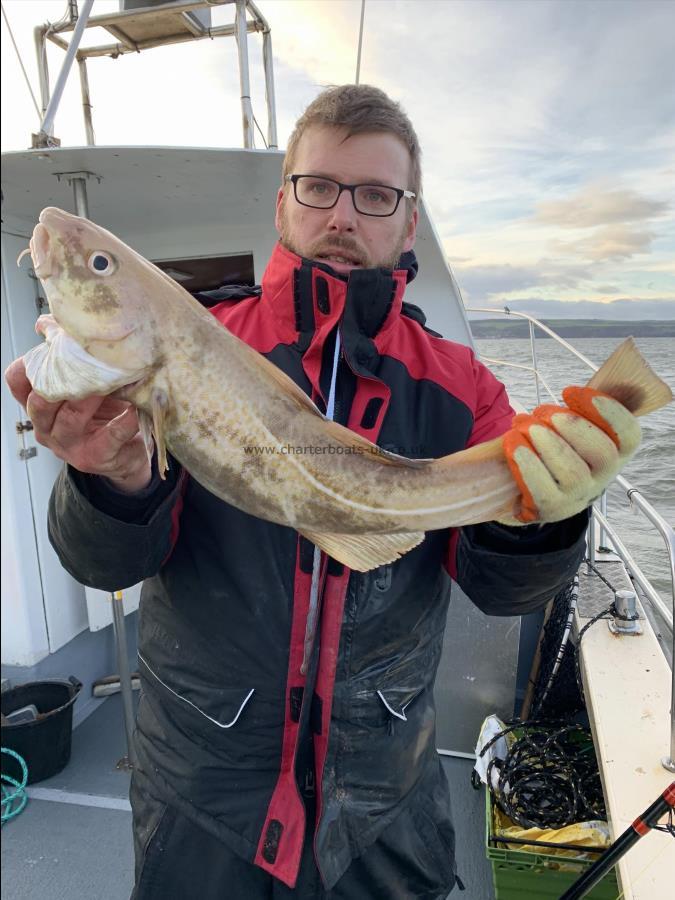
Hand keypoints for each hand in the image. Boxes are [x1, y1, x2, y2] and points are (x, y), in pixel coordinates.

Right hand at [4, 357, 151, 493]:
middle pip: (40, 402)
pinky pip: (110, 437)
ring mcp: (70, 445)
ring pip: (71, 418)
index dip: (30, 364)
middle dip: (62, 380)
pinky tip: (134, 409)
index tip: (53, 345)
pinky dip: (123, 422)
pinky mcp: (96, 457)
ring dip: (90, 397)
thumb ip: (67, 359)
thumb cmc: (104, 413)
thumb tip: (46, 323)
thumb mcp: (82, 386)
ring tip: (110, 381)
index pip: (17, 382)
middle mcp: (48, 428)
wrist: (128, 452)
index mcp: (40, 407)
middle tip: (86, 361)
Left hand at [499, 386, 640, 523]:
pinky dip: (528, 463)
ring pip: (574, 473)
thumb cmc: (545, 446)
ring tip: (524, 425)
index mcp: (614, 452)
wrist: (515, 485)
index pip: (629, 434)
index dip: (608, 410)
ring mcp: (578, 496)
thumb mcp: (565, 427)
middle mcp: (602, 477)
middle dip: (573, 426)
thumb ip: (577, 411)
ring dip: (547, 443)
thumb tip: (576, 394)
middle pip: (604, 453)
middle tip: (543, 411)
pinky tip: (514, 444)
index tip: (569, 391)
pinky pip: (544, 490)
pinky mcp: (552, 509)